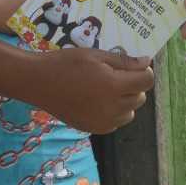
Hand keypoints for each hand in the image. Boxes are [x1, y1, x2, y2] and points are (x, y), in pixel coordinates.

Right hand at [31, 49, 154, 134]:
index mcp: (113, 86)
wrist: (38, 83)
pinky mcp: (94, 129)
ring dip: (125, 101)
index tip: (135, 65)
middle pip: (140, 98)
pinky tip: (97, 100)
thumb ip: (124, 61)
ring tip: (107, 88)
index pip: (146, 81)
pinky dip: (113, 112)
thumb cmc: (66, 63)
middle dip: (134, 85)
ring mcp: (103, 121)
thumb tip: (147, 63)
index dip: (144, 71)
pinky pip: (115, 122)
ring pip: (130, 112)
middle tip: (117, 75)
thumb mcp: (96, 55)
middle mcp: (112, 108)